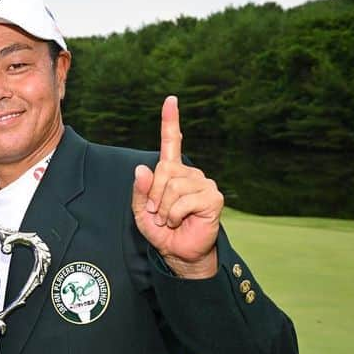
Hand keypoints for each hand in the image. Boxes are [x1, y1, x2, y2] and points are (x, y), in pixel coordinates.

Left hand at [131, 96, 222, 278]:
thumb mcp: (141, 211)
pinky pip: (184, 200)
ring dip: (164, 208)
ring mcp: (203, 183)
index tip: (171, 100)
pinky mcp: (213, 196)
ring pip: (172, 186)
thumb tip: (142, 169)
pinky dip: (175, 214)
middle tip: (157, 213)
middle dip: (153, 195)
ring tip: (169, 219)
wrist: (179, 253)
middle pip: (163, 170)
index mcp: (172, 172)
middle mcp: (190, 173)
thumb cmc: (162, 231)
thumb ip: (139, 191)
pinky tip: (180, 221)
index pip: (172, 142)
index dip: (171, 120)